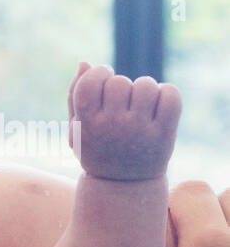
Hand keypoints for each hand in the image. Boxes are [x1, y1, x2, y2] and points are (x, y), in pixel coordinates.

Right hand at [68, 62, 180, 180]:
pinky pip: (170, 95)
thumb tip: (85, 62)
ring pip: (146, 85)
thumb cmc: (96, 149)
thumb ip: (75, 95)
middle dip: (121, 85)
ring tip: (140, 103)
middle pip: (119, 82)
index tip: (104, 78)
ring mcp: (139, 130)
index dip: (99, 72)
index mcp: (87, 124)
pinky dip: (167, 94)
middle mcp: (112, 126)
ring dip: (144, 88)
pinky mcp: (164, 133)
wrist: (122, 184)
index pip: (90, 82)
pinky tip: (158, 105)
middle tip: (121, 100)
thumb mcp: (77, 127)